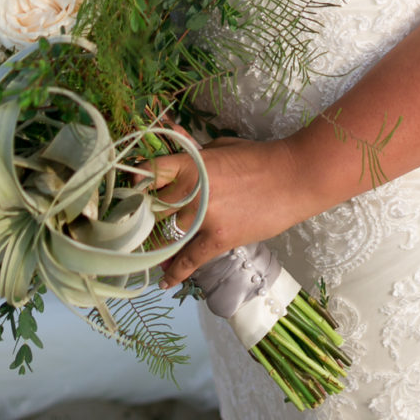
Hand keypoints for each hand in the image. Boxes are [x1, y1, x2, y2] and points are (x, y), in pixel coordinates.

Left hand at [143, 135, 311, 288]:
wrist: (293, 177)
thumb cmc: (258, 157)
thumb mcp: (220, 147)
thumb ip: (193, 152)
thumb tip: (172, 139)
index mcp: (189, 163)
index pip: (149, 172)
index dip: (134, 183)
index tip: (126, 192)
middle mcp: (190, 190)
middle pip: (152, 208)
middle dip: (142, 216)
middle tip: (135, 224)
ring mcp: (203, 217)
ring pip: (166, 235)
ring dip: (156, 244)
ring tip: (146, 251)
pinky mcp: (219, 238)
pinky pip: (190, 260)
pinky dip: (176, 272)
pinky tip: (164, 280)